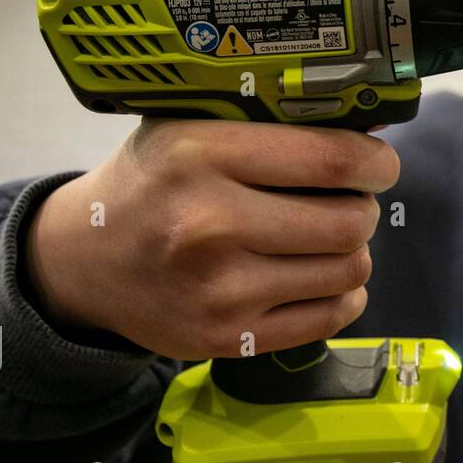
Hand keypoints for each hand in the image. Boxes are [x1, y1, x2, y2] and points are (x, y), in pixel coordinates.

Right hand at [24, 118, 399, 359]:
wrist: (83, 263)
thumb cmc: (152, 184)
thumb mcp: (189, 129)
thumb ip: (267, 124)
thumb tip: (369, 130)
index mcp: (200, 154)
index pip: (332, 159)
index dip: (376, 163)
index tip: (379, 164)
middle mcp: (209, 224)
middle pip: (348, 221)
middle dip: (363, 208)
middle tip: (349, 202)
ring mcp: (219, 290)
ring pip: (347, 270)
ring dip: (352, 251)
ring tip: (327, 238)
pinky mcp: (228, 338)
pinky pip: (330, 316)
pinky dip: (342, 294)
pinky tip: (319, 276)